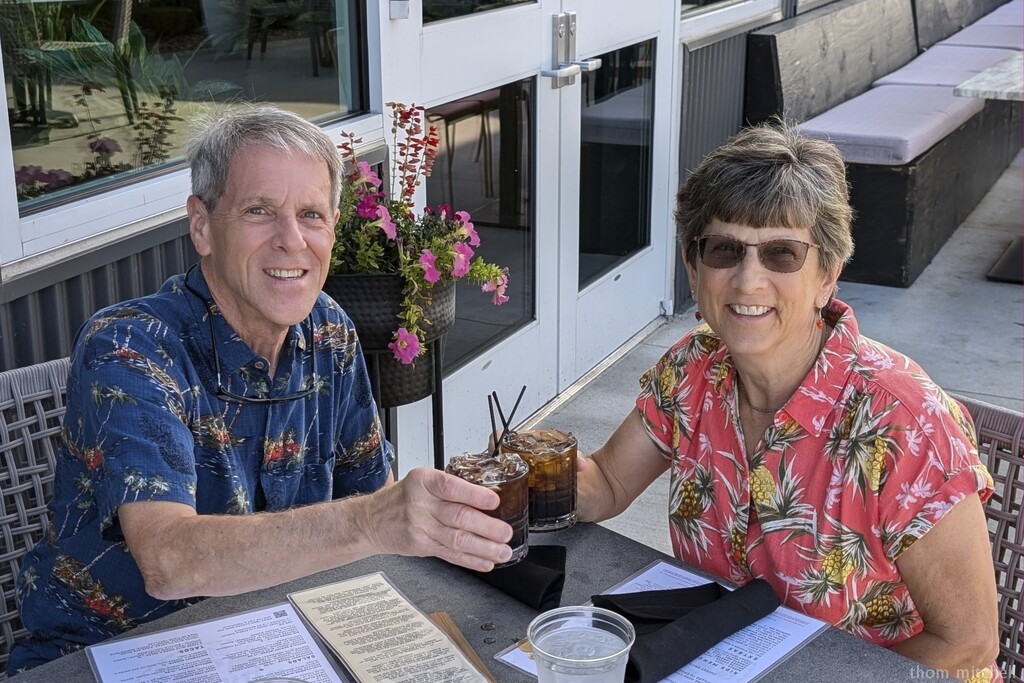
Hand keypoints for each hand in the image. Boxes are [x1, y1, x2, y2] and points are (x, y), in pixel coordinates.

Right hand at [364, 467, 513, 570]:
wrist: (370, 520)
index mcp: (423, 481)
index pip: (451, 487)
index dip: (474, 496)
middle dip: (486, 527)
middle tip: (505, 532)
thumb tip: (488, 497)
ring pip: (457, 539)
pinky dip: (470, 560)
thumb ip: (450, 487)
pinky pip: (449, 554)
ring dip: (484, 547)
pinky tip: (486, 561)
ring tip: (502, 551)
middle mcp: (421, 503)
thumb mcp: (421, 481)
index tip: (494, 502)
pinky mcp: (420, 546)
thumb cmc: (402, 498)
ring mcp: (419, 527)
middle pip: (458, 516)